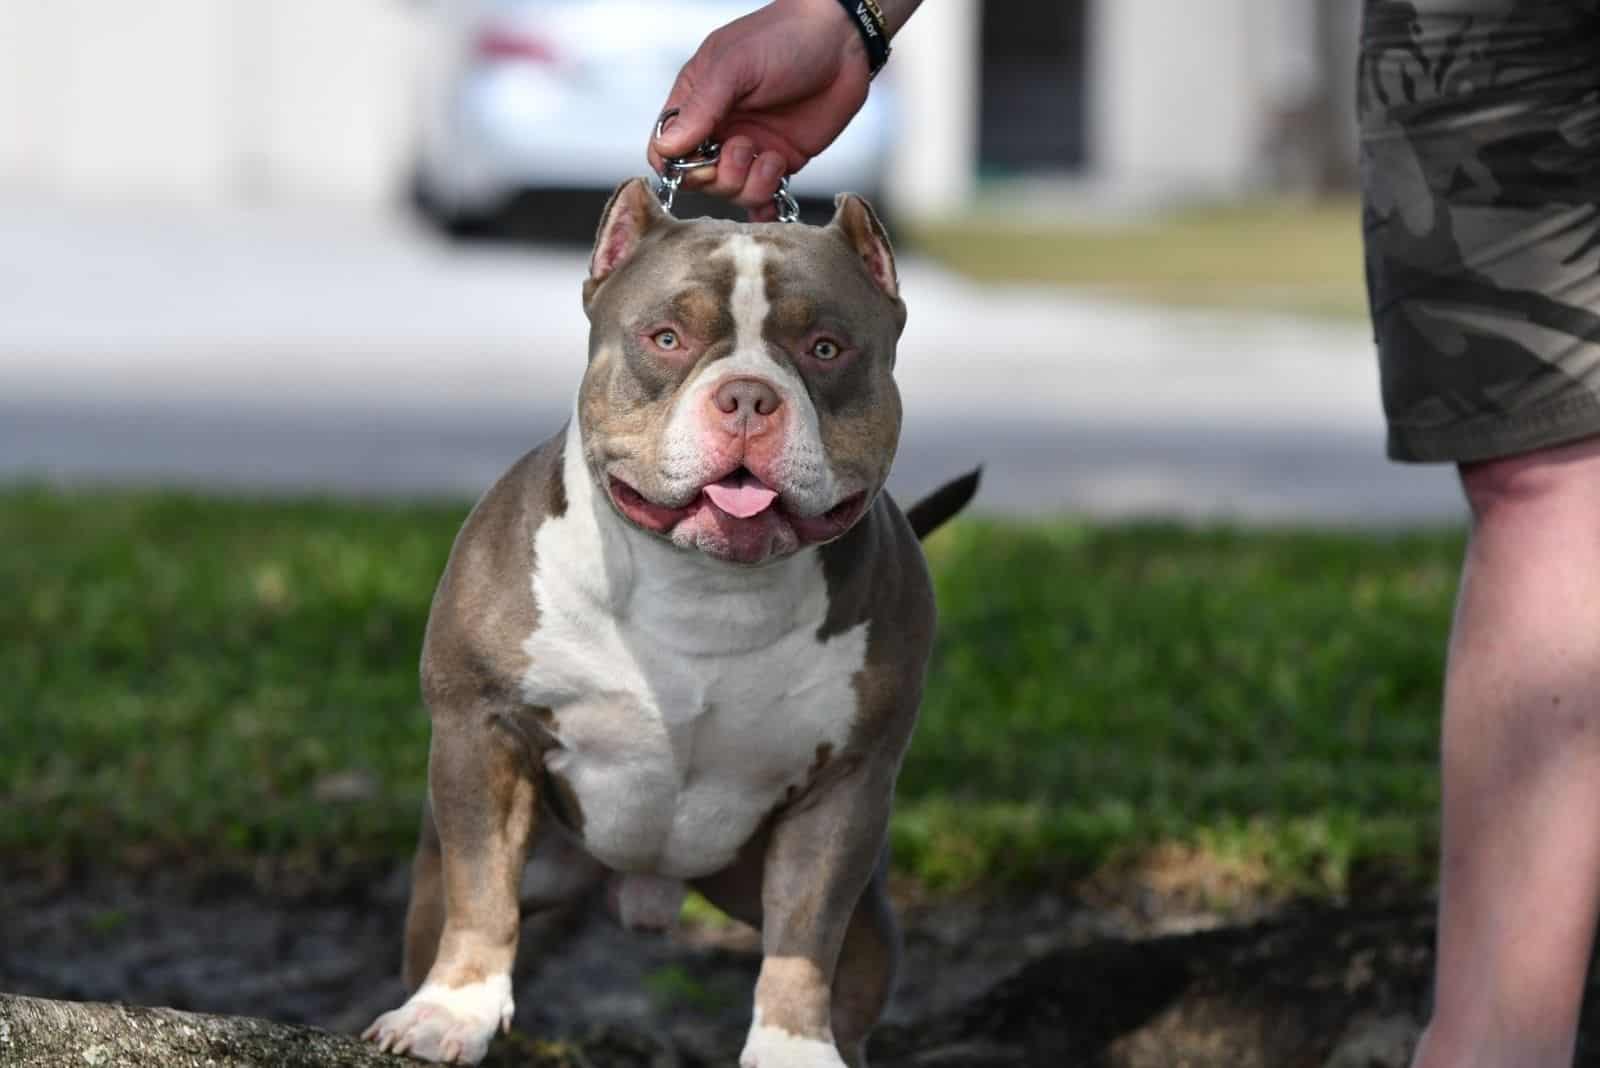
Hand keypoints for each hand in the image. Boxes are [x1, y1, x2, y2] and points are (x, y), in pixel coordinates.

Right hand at [649, 0, 870, 220]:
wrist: (843, 40)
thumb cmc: (785, 37)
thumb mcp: (734, 66)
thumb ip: (701, 108)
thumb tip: (667, 146)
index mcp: (698, 102)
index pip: (666, 148)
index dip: (676, 165)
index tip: (697, 161)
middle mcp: (721, 129)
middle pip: (699, 179)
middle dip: (720, 175)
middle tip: (744, 148)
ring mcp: (751, 148)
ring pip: (732, 192)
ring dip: (750, 184)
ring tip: (771, 157)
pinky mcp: (781, 161)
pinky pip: (763, 197)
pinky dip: (765, 205)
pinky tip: (775, 198)